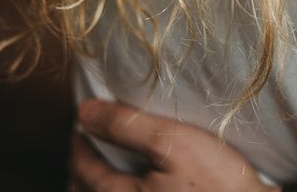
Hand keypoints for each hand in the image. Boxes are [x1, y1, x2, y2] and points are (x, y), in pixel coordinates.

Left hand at [69, 99, 270, 191]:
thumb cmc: (218, 187)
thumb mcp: (174, 144)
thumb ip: (126, 126)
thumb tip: (86, 112)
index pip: (81, 166)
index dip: (78, 140)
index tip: (82, 123)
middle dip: (82, 169)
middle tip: (90, 146)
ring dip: (99, 187)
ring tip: (109, 169)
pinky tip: (142, 186)